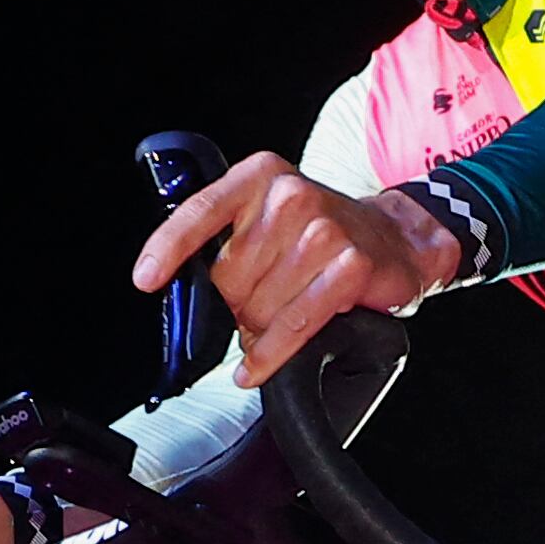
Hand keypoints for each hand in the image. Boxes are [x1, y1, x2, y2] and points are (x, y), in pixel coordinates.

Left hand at [127, 152, 457, 386]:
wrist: (398, 238)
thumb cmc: (326, 232)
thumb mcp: (272, 218)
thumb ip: (231, 242)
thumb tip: (193, 297)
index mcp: (261, 177)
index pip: (201, 211)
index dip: (168, 249)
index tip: (146, 280)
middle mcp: (291, 196)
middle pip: (228, 277)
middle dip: (235, 305)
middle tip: (255, 307)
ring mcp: (324, 229)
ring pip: (260, 306)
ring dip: (259, 329)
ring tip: (275, 321)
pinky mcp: (349, 266)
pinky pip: (295, 324)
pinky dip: (272, 353)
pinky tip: (258, 366)